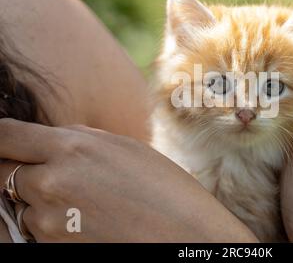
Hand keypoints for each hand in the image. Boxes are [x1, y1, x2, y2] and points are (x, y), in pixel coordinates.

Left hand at [0, 119, 257, 241]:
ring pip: (21, 205)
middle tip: (49, 175)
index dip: (4, 138)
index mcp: (72, 147)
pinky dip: (50, 224)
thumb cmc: (164, 188)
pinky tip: (82, 221)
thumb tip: (52, 137)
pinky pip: (35, 231)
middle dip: (20, 171)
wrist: (184, 235)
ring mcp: (49, 220)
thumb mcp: (125, 148)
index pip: (6, 135)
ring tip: (78, 203)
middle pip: (4, 172)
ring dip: (38, 201)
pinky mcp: (53, 248)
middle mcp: (52, 182)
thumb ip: (80, 139)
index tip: (9, 142)